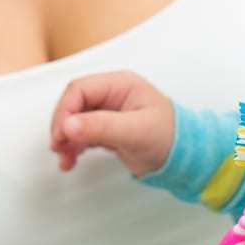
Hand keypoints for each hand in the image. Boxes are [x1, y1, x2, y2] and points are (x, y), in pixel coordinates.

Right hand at [50, 70, 177, 176]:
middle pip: (74, 105)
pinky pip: (81, 134)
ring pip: (74, 121)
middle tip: (60, 146)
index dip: (66, 111)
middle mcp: (112, 95)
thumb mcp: (135, 131)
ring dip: (65, 139)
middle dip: (63, 126)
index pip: (80, 90)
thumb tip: (69, 125)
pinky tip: (70, 160)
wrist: (185, 157)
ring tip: (64, 158)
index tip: (62, 133)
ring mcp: (108, 113)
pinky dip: (73, 147)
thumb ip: (101, 127)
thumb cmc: (170, 137)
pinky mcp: (107, 130)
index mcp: (120, 85)